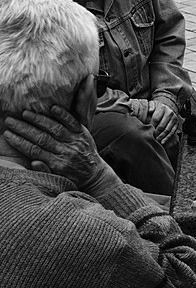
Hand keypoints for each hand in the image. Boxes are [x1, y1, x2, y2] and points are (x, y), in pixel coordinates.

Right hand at [3, 105, 118, 194]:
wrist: (95, 175)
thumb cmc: (73, 177)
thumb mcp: (57, 180)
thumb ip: (45, 171)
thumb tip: (33, 162)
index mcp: (57, 164)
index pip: (34, 151)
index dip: (19, 142)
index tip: (7, 134)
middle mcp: (66, 151)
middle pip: (41, 138)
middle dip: (24, 128)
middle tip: (10, 120)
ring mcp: (75, 141)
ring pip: (55, 128)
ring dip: (39, 119)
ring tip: (25, 113)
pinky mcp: (84, 133)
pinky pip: (73, 122)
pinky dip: (63, 115)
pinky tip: (53, 107)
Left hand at [148, 100, 178, 144]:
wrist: (168, 108)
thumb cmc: (158, 108)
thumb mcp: (153, 104)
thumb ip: (150, 106)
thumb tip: (150, 111)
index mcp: (163, 108)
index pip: (156, 119)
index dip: (151, 126)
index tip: (147, 131)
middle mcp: (170, 113)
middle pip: (161, 126)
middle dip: (155, 133)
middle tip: (151, 137)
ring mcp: (174, 119)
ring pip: (167, 130)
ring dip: (161, 137)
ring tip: (156, 141)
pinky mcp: (177, 124)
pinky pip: (172, 133)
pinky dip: (167, 138)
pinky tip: (162, 142)